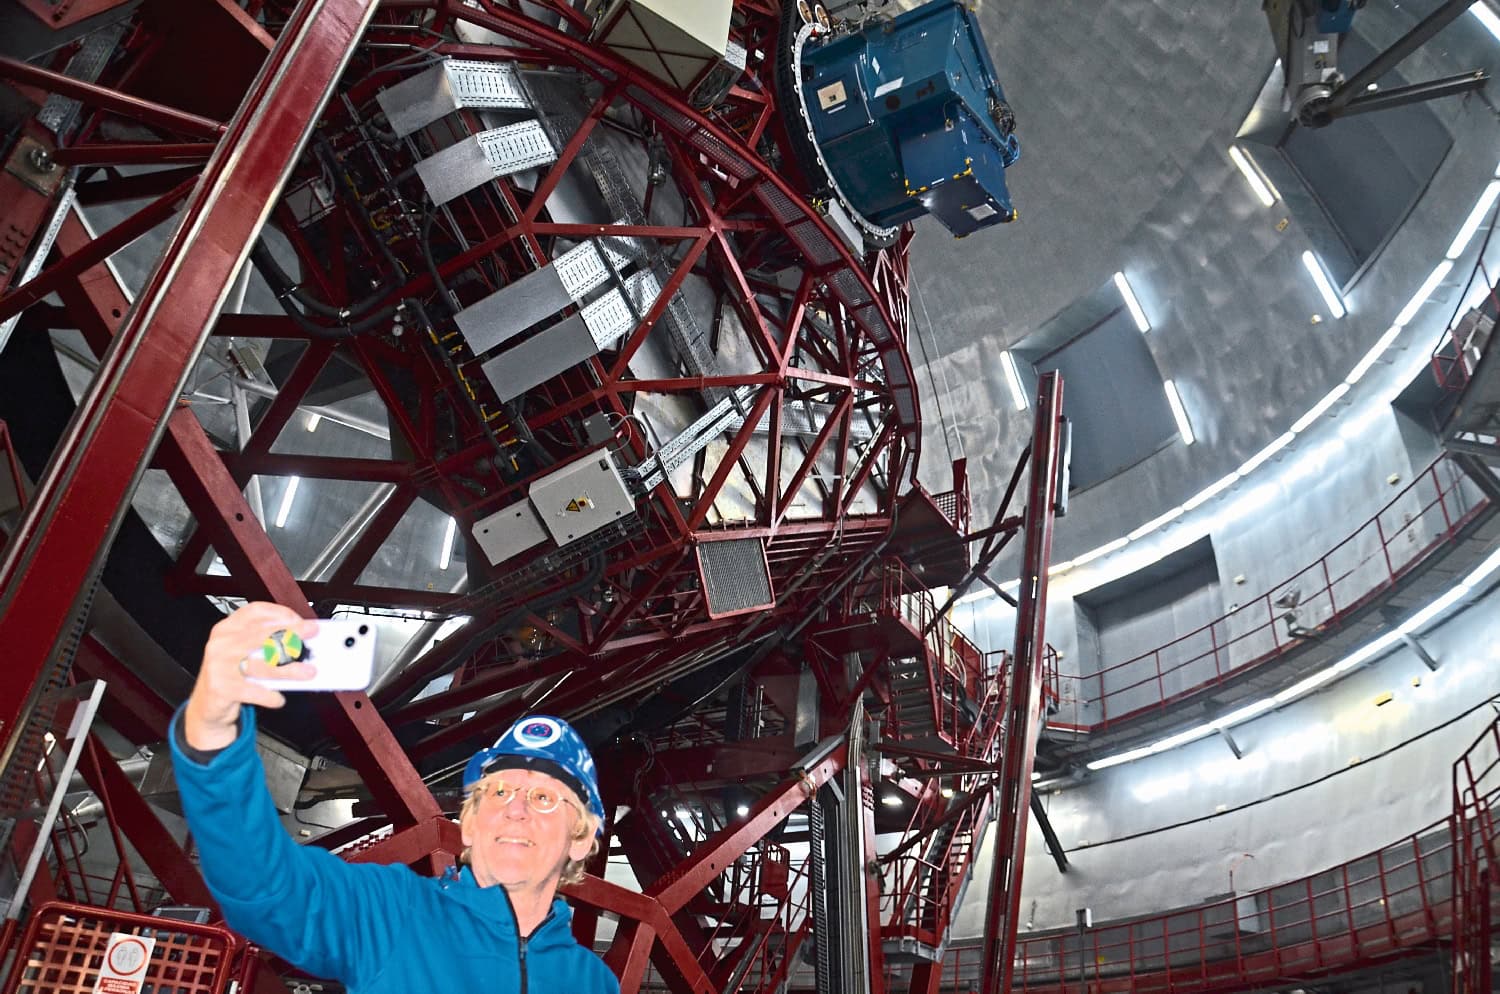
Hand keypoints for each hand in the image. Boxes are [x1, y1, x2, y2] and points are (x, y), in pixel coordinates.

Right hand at [183, 602, 318, 750]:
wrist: (206, 704)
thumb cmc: (230, 673)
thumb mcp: (243, 652)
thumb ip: (265, 643)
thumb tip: (302, 642)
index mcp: (227, 629)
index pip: (254, 612)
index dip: (279, 613)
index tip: (299, 619)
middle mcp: (221, 643)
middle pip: (262, 635)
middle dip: (292, 634)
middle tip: (312, 634)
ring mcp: (219, 665)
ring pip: (262, 665)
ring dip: (290, 670)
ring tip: (308, 672)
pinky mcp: (221, 687)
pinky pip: (253, 691)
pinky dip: (270, 696)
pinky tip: (279, 699)